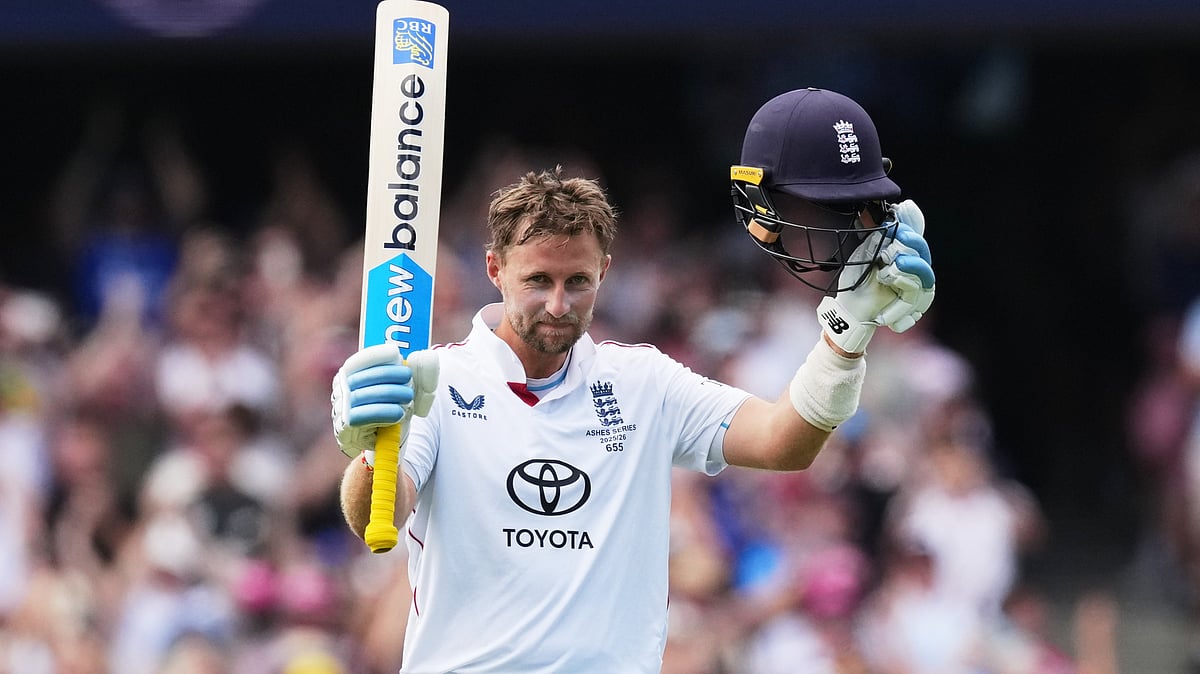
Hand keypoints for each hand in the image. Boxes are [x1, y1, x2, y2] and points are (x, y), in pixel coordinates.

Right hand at [331, 345, 439, 459]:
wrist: (385, 438)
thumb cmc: (394, 405)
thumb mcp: (407, 386)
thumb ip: (419, 370)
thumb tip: (425, 357)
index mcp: (350, 374)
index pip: (358, 361)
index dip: (376, 355)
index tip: (395, 354)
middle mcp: (341, 389)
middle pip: (364, 377)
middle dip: (389, 375)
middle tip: (409, 379)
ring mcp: (341, 408)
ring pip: (364, 396)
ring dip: (390, 394)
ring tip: (408, 397)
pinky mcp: (345, 428)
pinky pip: (363, 417)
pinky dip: (384, 413)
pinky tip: (399, 413)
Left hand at [817, 199, 935, 353]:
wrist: (849, 309)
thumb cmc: (856, 282)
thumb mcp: (862, 255)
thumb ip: (877, 239)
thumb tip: (890, 218)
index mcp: (899, 251)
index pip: (913, 232)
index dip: (912, 221)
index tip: (902, 209)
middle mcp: (911, 266)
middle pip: (922, 249)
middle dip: (911, 243)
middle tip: (895, 242)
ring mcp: (913, 284)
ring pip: (924, 271)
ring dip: (910, 265)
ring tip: (891, 266)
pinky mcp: (911, 301)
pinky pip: (915, 290)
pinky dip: (903, 282)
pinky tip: (889, 277)